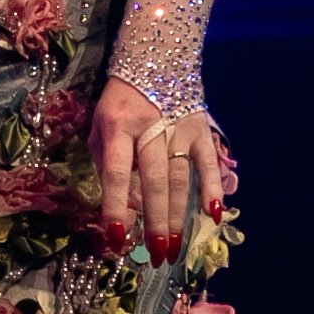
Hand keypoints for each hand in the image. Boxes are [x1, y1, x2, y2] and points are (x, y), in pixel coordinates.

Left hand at [90, 78, 225, 263]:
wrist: (155, 59)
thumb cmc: (120, 103)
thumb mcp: (100, 128)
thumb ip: (107, 167)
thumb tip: (124, 210)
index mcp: (118, 126)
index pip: (117, 173)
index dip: (116, 206)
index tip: (115, 238)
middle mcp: (151, 127)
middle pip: (154, 181)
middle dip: (155, 222)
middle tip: (156, 255)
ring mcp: (179, 127)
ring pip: (180, 178)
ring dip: (177, 216)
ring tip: (174, 248)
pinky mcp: (201, 128)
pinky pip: (208, 161)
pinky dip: (213, 187)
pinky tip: (214, 213)